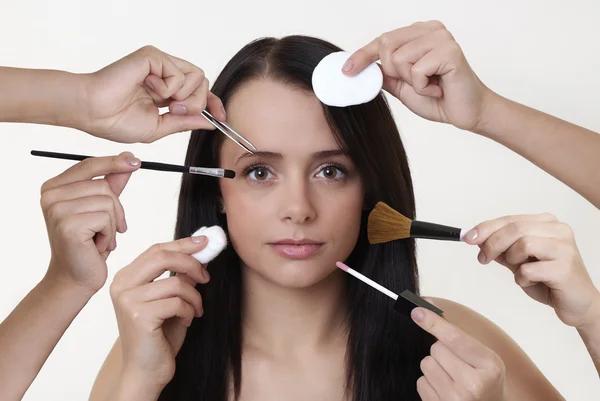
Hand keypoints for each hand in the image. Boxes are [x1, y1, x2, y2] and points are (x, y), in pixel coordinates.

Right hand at [41, 152, 139, 292]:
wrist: (76, 278)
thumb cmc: (88, 244)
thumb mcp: (101, 210)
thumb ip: (111, 184)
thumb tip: (128, 159)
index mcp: (53, 187)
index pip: (88, 166)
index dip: (113, 162)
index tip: (135, 160)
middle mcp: (50, 195)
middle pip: (104, 186)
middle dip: (116, 209)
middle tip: (108, 230)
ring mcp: (57, 210)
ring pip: (108, 202)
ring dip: (113, 224)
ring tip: (100, 239)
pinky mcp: (68, 225)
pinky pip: (106, 218)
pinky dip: (109, 234)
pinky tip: (97, 246)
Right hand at [81, 45, 225, 142]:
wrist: (94, 113)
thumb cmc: (116, 120)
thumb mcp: (160, 127)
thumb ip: (185, 122)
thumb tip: (209, 122)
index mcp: (167, 91)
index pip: (199, 92)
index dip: (213, 103)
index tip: (222, 117)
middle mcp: (165, 74)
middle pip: (203, 83)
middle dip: (197, 103)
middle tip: (175, 112)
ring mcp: (160, 63)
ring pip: (197, 76)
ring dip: (185, 97)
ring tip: (164, 103)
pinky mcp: (153, 56)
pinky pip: (179, 73)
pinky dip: (169, 88)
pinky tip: (149, 88)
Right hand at [109, 237, 209, 389]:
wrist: (145, 372)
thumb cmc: (159, 336)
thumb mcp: (171, 299)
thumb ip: (180, 276)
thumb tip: (200, 251)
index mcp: (126, 278)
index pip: (156, 249)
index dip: (183, 244)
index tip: (205, 243)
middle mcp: (122, 285)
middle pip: (162, 256)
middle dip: (191, 263)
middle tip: (206, 276)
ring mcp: (128, 300)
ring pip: (175, 282)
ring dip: (194, 297)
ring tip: (196, 310)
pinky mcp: (139, 315)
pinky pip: (177, 302)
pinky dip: (189, 311)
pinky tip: (187, 321)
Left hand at [343, 20, 494, 131]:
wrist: (465, 112)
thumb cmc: (438, 97)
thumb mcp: (402, 85)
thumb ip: (384, 74)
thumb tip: (358, 69)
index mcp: (419, 33)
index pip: (382, 40)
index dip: (362, 55)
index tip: (346, 71)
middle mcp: (430, 29)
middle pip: (386, 45)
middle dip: (393, 72)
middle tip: (415, 82)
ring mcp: (441, 37)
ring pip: (399, 59)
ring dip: (411, 81)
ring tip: (430, 84)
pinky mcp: (450, 51)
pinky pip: (416, 70)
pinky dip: (423, 86)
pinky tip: (439, 87)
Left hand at [411, 307, 505, 400]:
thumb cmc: (485, 381)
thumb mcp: (483, 358)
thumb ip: (457, 335)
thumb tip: (427, 309)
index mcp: (490, 366)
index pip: (455, 338)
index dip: (434, 323)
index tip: (418, 312)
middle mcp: (473, 385)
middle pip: (436, 348)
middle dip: (442, 351)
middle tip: (457, 364)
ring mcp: (455, 399)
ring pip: (426, 363)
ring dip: (434, 366)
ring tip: (451, 377)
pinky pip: (420, 382)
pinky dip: (429, 383)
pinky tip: (444, 389)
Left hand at [464, 214, 599, 328]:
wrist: (577, 304)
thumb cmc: (548, 280)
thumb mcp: (518, 261)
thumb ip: (501, 249)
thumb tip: (475, 239)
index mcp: (547, 223)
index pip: (510, 219)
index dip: (486, 228)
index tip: (467, 237)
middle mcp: (558, 230)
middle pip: (515, 228)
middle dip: (492, 243)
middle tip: (483, 258)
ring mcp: (564, 248)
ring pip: (523, 244)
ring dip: (512, 261)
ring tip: (519, 272)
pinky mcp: (565, 268)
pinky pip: (530, 269)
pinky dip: (522, 278)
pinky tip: (531, 282)